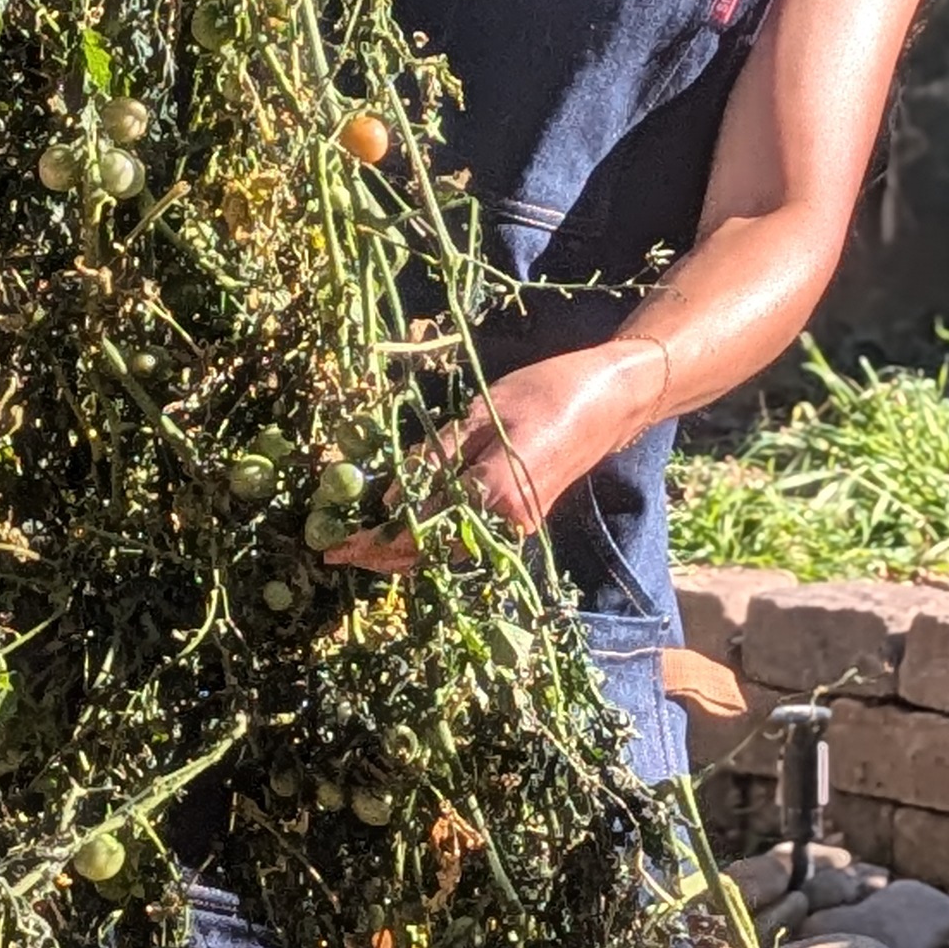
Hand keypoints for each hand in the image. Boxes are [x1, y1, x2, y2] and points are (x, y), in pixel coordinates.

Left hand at [329, 343, 663, 568]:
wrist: (612, 399)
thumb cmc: (546, 392)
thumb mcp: (480, 413)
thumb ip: (436, 458)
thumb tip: (389, 497)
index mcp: (493, 491)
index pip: (420, 529)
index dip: (375, 542)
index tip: (336, 548)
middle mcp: (507, 521)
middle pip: (432, 553)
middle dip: (383, 555)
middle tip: (339, 552)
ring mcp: (519, 524)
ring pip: (451, 550)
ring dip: (407, 551)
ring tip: (367, 543)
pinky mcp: (525, 518)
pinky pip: (470, 537)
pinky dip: (436, 538)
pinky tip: (410, 528)